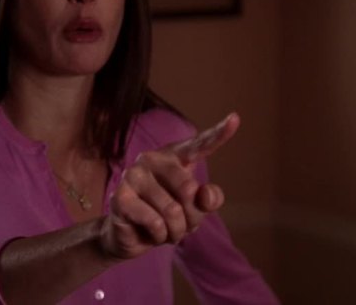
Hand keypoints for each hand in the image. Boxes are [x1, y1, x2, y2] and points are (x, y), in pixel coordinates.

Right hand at [99, 113, 239, 259]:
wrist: (131, 235)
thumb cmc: (166, 216)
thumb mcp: (194, 210)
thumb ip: (207, 200)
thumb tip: (207, 194)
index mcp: (174, 157)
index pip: (199, 145)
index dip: (218, 134)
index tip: (235, 118)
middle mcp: (152, 159)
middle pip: (189, 190)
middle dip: (190, 218)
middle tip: (178, 224)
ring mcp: (134, 175)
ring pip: (172, 211)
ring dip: (174, 231)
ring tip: (163, 231)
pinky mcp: (121, 196)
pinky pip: (155, 222)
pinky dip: (158, 236)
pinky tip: (148, 232)